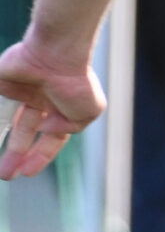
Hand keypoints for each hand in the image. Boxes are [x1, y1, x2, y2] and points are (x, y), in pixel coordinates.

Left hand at [0, 38, 102, 181]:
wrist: (55, 56)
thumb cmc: (75, 82)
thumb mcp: (89, 112)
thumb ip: (69, 128)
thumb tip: (45, 129)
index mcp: (63, 108)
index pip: (50, 138)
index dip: (40, 156)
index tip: (27, 172)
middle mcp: (41, 101)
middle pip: (25, 133)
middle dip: (15, 156)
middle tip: (6, 174)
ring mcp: (20, 92)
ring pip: (7, 122)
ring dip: (1, 142)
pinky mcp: (2, 84)